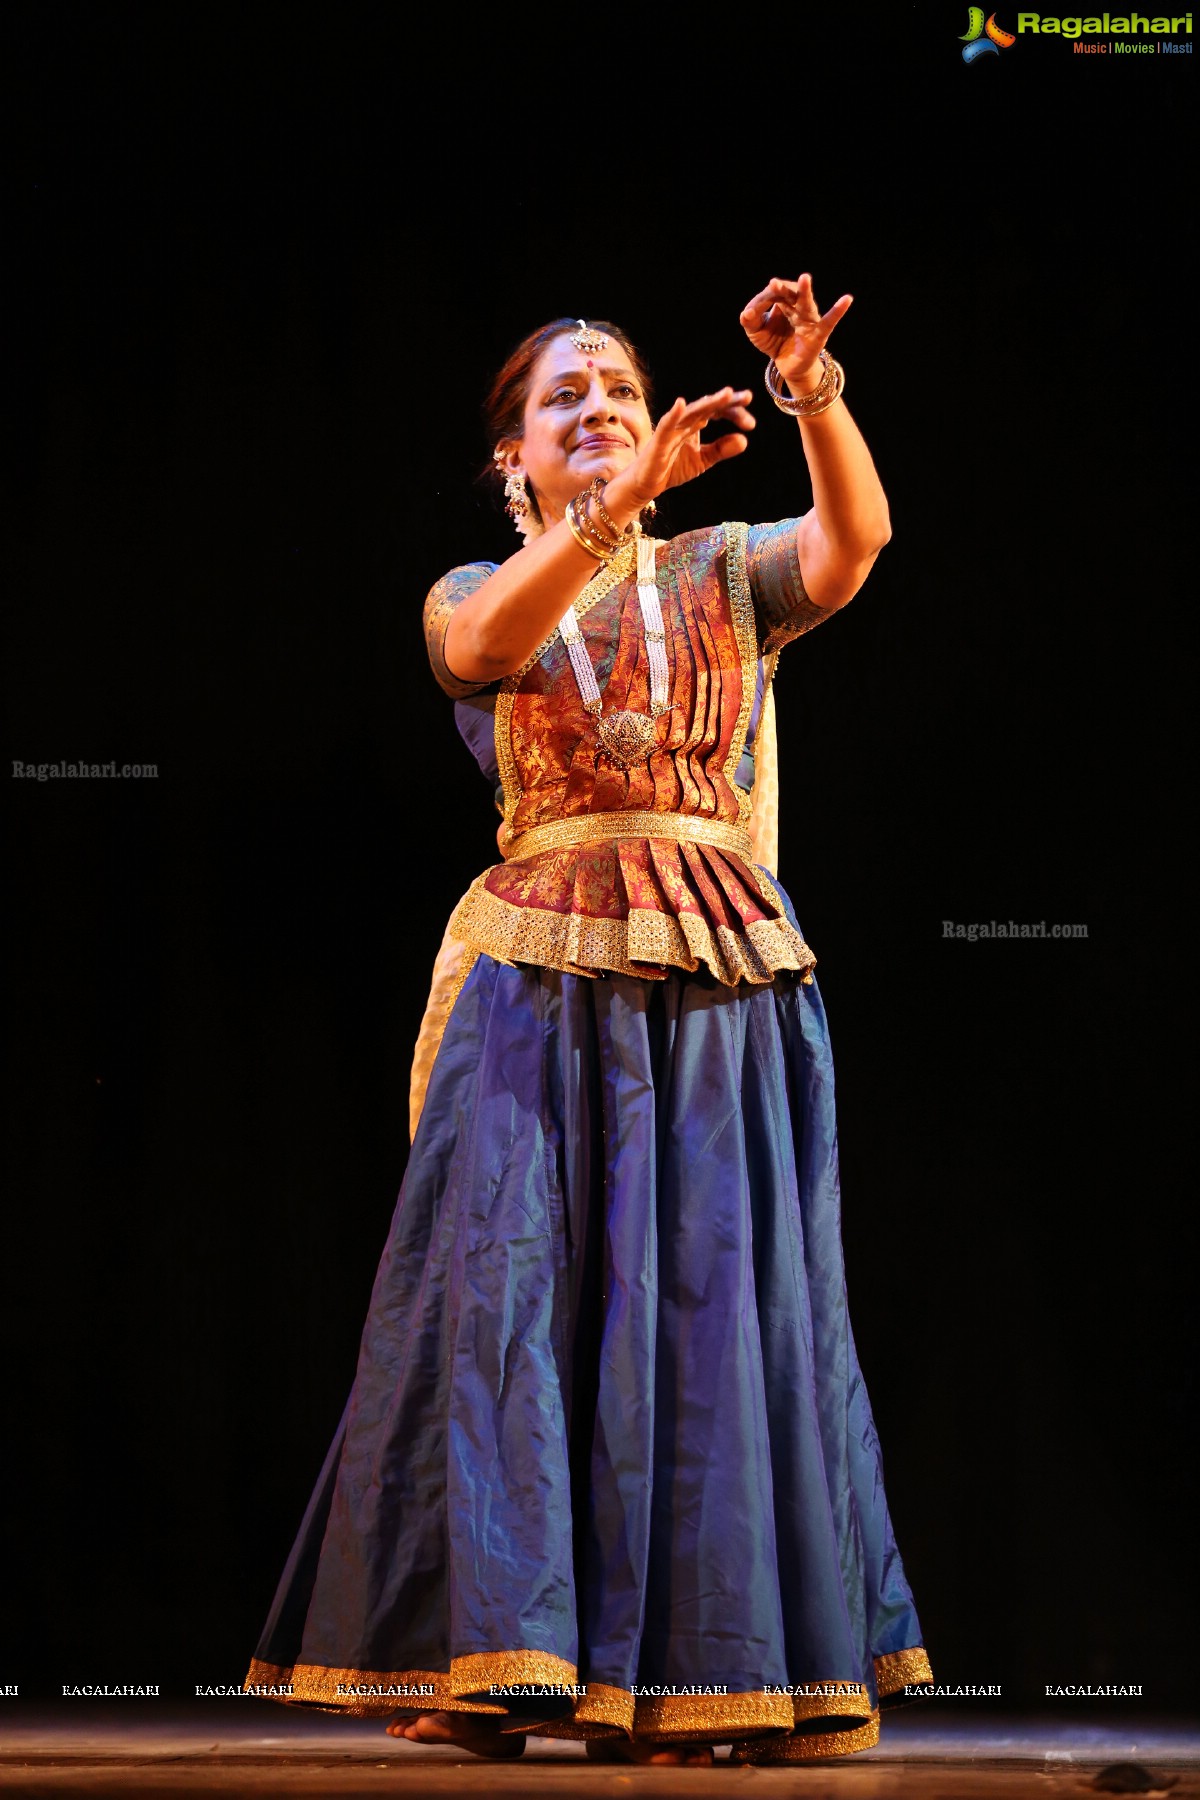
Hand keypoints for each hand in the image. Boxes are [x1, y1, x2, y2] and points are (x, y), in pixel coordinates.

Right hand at [607, 386, 754, 512]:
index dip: (735, 414)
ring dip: (709, 402)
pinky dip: (673, 414)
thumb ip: (721, 450)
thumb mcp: (702, 460)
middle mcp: (685, 421)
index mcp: (696, 424)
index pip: (718, 412)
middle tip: (748, 397)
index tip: (750, 423)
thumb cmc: (671, 468)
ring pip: (692, 411)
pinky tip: (681, 404)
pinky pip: (666, 424)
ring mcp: (672, 428)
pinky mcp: (659, 439)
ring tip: (727, 394)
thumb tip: (744, 440)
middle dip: (728, 402)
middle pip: (709, 406)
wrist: (646, 484)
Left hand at [740, 274, 851, 391]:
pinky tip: (847, 299)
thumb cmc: (774, 342)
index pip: (772, 296)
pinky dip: (838, 311)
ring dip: (805, 291)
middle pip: (790, 294)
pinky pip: (829, 322)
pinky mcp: (818, 334)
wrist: (787, 365)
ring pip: (807, 304)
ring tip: (804, 278)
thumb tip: (746, 313)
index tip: (750, 314)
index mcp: (782, 302)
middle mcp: (797, 307)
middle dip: (782, 289)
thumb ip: (750, 322)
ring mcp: (809, 319)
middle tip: (773, 283)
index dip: (760, 304)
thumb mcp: (757, 333)